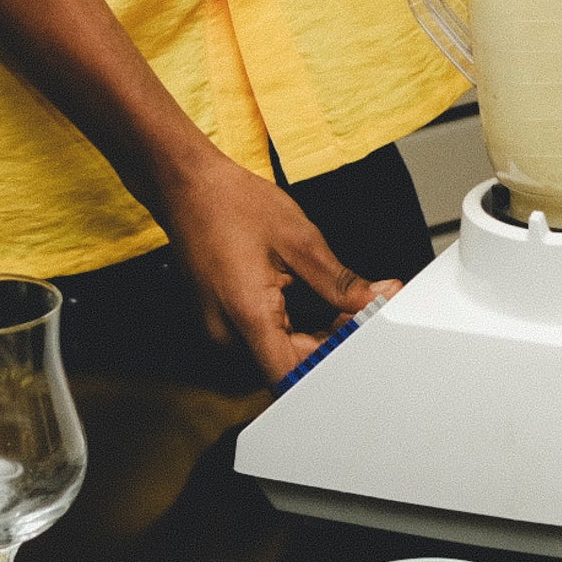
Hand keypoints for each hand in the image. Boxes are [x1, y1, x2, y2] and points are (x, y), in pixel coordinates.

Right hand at [161, 154, 399, 385]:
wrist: (186, 186)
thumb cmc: (231, 204)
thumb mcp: (299, 239)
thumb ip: (340, 281)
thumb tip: (375, 299)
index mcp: (249, 315)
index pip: (292, 375)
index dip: (331, 364)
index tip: (359, 340)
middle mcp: (229, 333)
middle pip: (289, 364)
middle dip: (331, 343)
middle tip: (361, 312)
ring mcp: (222, 329)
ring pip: (278, 352)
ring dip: (314, 336)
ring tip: (340, 303)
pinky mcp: (222, 320)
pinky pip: (263, 338)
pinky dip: (293, 327)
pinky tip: (312, 301)